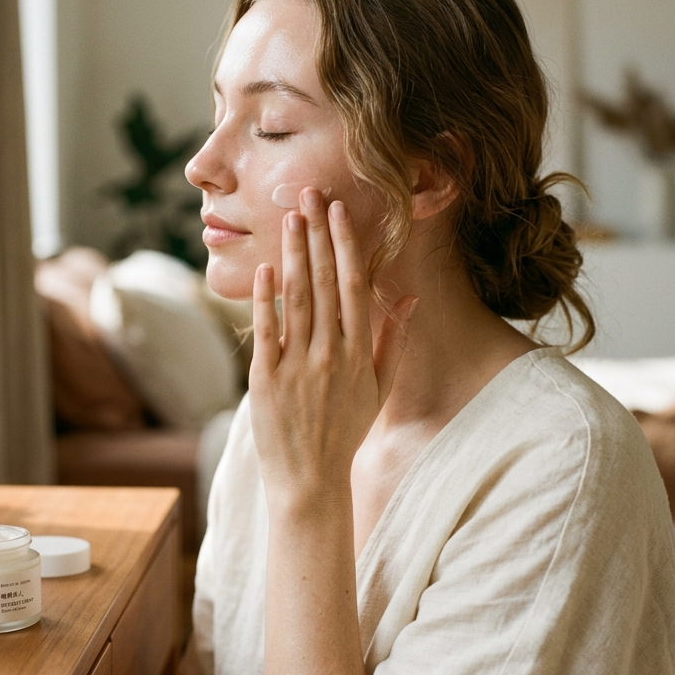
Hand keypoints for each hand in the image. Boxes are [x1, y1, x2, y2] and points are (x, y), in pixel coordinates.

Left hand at [250, 186, 417, 507]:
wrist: (310, 479)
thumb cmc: (344, 431)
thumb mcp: (378, 388)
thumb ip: (392, 340)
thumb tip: (408, 295)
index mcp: (358, 352)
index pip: (353, 285)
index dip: (345, 244)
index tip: (339, 211)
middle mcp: (331, 353)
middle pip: (324, 282)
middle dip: (317, 235)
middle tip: (308, 195)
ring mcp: (297, 365)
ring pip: (297, 298)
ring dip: (293, 254)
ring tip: (289, 218)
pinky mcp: (266, 379)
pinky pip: (267, 330)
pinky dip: (266, 298)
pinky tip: (266, 267)